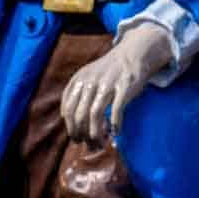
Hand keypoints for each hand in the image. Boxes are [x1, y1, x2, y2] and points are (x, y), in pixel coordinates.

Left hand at [60, 23, 174, 144]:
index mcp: (79, 80)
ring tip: (100, 143)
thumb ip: (75, 92)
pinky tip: (116, 132)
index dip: (71, 128)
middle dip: (82, 134)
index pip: (68, 110)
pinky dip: (115, 125)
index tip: (77, 138)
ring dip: (96, 134)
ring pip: (95, 115)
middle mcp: (91, 81)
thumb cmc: (108, 70)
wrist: (133, 52)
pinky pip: (117, 110)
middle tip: (88, 145)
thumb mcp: (87, 75)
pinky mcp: (125, 86)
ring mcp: (108, 83)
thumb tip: (65, 118)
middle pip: (80, 115)